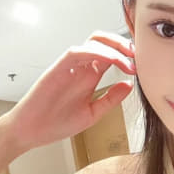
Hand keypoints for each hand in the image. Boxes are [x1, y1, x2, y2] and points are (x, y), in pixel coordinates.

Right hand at [5, 30, 136, 151]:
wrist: (31, 132)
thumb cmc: (56, 123)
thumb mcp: (93, 113)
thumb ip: (110, 99)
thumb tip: (129, 85)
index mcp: (89, 76)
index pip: (111, 55)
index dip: (128, 54)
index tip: (143, 63)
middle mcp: (81, 68)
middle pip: (103, 42)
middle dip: (123, 44)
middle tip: (138, 55)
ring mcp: (69, 67)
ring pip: (93, 41)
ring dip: (114, 46)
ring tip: (129, 59)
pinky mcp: (58, 69)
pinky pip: (77, 51)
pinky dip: (96, 51)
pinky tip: (111, 60)